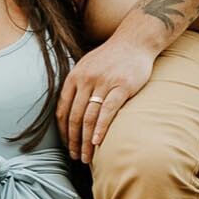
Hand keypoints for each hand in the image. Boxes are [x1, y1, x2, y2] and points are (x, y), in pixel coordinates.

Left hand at [56, 34, 156, 163]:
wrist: (135, 41)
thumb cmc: (111, 57)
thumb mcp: (87, 66)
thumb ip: (77, 86)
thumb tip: (68, 111)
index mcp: (74, 76)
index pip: (63, 110)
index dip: (63, 132)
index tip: (66, 146)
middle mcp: (86, 79)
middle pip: (74, 117)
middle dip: (73, 141)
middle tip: (76, 157)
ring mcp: (104, 83)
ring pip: (89, 117)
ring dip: (86, 141)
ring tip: (87, 156)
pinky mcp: (122, 86)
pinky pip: (108, 111)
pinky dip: (101, 128)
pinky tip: (97, 142)